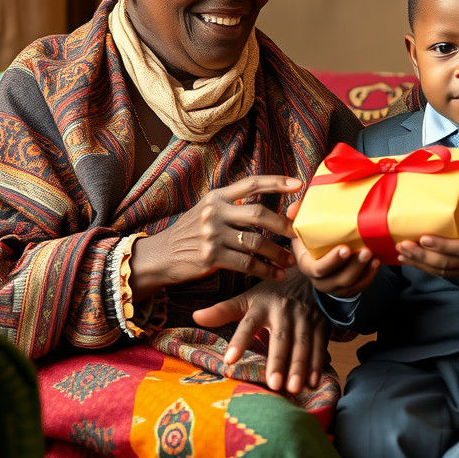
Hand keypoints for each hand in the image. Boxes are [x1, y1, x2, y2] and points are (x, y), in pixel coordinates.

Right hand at [129, 175, 301, 301]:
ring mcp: (212, 234)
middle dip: (283, 225)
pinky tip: (276, 275)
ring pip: (256, 242)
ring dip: (277, 253)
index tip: (299, 184)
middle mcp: (214, 212)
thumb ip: (231, 205)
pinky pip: (247, 264)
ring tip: (289, 260)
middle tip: (297, 234)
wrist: (159, 256)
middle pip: (259, 213)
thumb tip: (264, 203)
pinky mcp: (211, 257)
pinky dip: (265, 271)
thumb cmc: (190, 233)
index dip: (277, 182)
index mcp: (216, 196)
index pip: (252, 183)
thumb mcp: (206, 210)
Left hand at [193, 273, 328, 393]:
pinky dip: (318, 364)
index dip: (239, 340)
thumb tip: (195, 316)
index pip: (248, 323)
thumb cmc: (273, 293)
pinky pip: (320, 345)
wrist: (309, 275)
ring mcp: (305, 317)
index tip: (229, 360)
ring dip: (299, 366)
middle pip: (281, 338)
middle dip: (278, 361)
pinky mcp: (321, 324)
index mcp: (262, 305)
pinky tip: (312, 382)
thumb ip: (223, 310)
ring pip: (302, 344)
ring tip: (293, 388)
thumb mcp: (248, 298)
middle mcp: (284, 311)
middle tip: (274, 385)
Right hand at [287, 200, 381, 297]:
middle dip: (354, 265)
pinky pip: (360, 285)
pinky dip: (369, 275)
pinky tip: (376, 262)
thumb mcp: (303, 228)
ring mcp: (334, 286)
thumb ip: (297, 216)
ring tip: (374, 255)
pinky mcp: (348, 288)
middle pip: (338, 278)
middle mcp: (319, 279)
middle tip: (366, 251)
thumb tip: (294, 207)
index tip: (345, 248)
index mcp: (307, 264)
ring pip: (351, 283)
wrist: (321, 255)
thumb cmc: (312, 239)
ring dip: (364, 269)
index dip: (331, 261)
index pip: (317, 269)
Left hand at [396, 167, 458, 279]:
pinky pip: (443, 274)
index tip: (423, 238)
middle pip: (448, 263)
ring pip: (443, 271)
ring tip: (402, 253)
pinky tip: (411, 261)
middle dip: (423, 256)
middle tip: (404, 245)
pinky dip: (425, 268)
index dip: (442, 245)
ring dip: (420, 264)